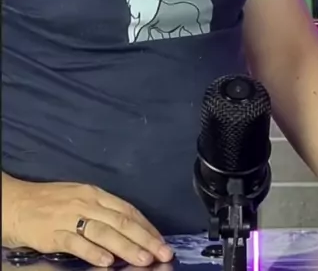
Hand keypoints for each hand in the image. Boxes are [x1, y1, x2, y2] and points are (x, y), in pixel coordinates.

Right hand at [9, 180, 173, 265]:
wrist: (16, 203)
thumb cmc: (50, 202)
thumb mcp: (80, 199)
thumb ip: (103, 212)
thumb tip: (130, 229)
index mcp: (95, 193)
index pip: (127, 209)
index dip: (147, 226)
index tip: (162, 241)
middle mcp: (86, 202)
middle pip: (121, 221)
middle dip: (145, 238)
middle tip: (163, 253)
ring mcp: (70, 217)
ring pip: (104, 232)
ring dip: (126, 247)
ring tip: (143, 259)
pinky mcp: (54, 233)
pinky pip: (76, 243)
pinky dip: (93, 252)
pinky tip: (106, 261)